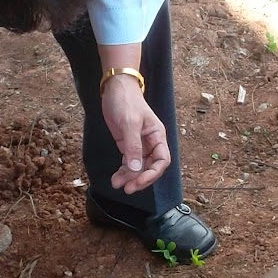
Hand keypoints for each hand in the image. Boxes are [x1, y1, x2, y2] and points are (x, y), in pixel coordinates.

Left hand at [101, 76, 170, 192]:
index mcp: (157, 136)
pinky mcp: (127, 145)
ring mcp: (139, 144)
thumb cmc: (126, 101)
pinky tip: (116, 178)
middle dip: (140, 179)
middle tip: (127, 189)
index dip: (152, 174)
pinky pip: (128, 162)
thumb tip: (136, 169)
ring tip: (117, 184)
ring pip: (138, 167)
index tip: (139, 182)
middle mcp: (151, 142)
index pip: (162, 161)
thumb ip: (133, 146)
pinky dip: (123, 171)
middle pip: (150, 167)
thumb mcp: (130, 123)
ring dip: (130, 177)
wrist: (115, 89)